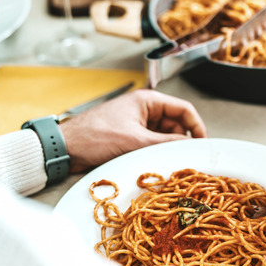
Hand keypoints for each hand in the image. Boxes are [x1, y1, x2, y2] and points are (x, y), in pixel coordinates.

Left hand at [59, 89, 206, 171]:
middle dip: (180, 141)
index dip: (196, 126)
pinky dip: (156, 153)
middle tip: (185, 158)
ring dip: (167, 149)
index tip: (202, 144)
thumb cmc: (94, 137)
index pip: (184, 110)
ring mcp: (137, 125)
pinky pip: (152, 145)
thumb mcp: (136, 141)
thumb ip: (167, 143)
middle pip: (176, 125)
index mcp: (148, 101)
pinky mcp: (130, 139)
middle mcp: (144, 110)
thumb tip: (192, 147)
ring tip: (167, 162)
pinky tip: (156, 164)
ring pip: (164, 137)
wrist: (63, 150)